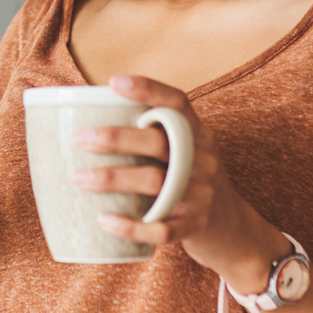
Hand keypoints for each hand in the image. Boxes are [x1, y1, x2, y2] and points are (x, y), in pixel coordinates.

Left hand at [72, 75, 287, 288]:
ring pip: (155, 182)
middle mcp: (202, 159)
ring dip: (112, 178)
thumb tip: (88, 122)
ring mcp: (201, 193)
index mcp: (197, 135)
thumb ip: (153, 136)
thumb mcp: (186, 153)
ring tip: (78, 177)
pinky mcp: (196, 226)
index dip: (148, 89)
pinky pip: (162, 229)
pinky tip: (104, 220)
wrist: (234, 229)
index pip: (177, 103)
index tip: (114, 82)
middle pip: (159, 142)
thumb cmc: (192, 182)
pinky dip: (131, 226)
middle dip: (117, 138)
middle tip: (80, 139)